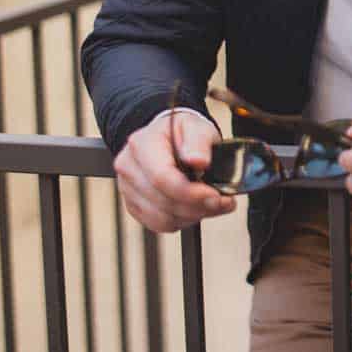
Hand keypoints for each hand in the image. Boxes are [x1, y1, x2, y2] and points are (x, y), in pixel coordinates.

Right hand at [113, 112, 235, 233]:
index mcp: (141, 144)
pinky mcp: (134, 206)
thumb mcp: (197, 126)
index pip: (162, 178)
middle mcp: (129, 168)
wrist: (169, 138)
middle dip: (198, 207)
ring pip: (162, 219)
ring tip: (213, 204)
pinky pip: (159, 225)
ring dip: (193, 216)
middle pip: (163, 201)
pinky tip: (197, 209)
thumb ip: (198, 141)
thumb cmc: (183, 132)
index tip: (216, 196)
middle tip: (223, 201)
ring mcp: (127, 189)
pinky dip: (182, 221)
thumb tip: (199, 161)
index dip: (190, 193)